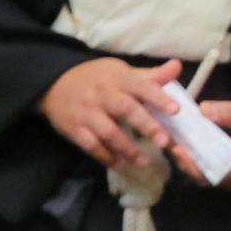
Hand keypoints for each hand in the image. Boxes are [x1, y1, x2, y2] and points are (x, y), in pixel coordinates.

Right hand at [40, 56, 181, 170]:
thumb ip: (149, 76)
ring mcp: (86, 112)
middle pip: (125, 109)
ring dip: (127, 148)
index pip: (140, 86)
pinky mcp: (73, 127)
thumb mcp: (120, 72)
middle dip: (146, 125)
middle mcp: (102, 94)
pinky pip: (90, 145)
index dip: (158, 98)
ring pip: (108, 131)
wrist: (53, 82)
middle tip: (164, 142)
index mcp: (117, 79)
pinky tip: (119, 164)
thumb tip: (177, 66)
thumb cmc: (95, 78)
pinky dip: (106, 156)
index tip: (175, 111)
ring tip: (144, 162)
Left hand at [181, 99, 230, 189]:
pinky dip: (195, 154)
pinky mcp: (229, 167)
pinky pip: (208, 165)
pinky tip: (184, 139)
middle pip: (201, 174)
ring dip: (187, 157)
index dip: (190, 162)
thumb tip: (202, 110)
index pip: (210, 173)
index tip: (176, 147)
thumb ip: (228, 113)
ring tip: (172, 138)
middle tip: (167, 140)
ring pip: (202, 170)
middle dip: (184, 159)